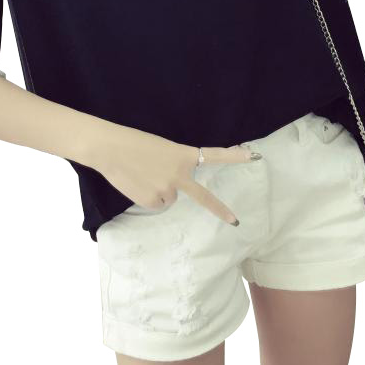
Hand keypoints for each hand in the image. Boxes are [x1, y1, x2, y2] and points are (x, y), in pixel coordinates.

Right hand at [91, 125, 259, 224]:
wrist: (110, 148)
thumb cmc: (133, 143)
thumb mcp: (160, 150)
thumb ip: (173, 166)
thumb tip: (172, 188)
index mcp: (183, 155)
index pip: (214, 155)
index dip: (234, 157)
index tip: (254, 156)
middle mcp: (179, 175)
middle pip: (203, 197)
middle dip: (220, 210)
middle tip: (235, 222)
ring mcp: (166, 190)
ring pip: (169, 198)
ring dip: (159, 190)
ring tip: (142, 175)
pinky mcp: (152, 201)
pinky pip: (155, 203)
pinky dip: (147, 196)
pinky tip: (137, 183)